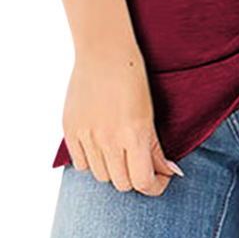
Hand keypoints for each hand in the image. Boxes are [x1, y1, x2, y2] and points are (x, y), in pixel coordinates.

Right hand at [63, 42, 182, 195]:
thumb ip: (155, 147)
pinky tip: (99, 144)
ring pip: (100, 176)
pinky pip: (80, 164)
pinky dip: (91, 160)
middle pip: (121, 183)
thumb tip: (168, 172)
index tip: (160, 179)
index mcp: (134, 134)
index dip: (155, 186)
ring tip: (119, 151)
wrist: (103, 51)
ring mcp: (87, 136)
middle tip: (140, 163)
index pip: (143, 182)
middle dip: (135, 176)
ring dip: (112, 170)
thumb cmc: (132, 77)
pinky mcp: (70, 130)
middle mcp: (109, 140)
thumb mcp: (150, 112)